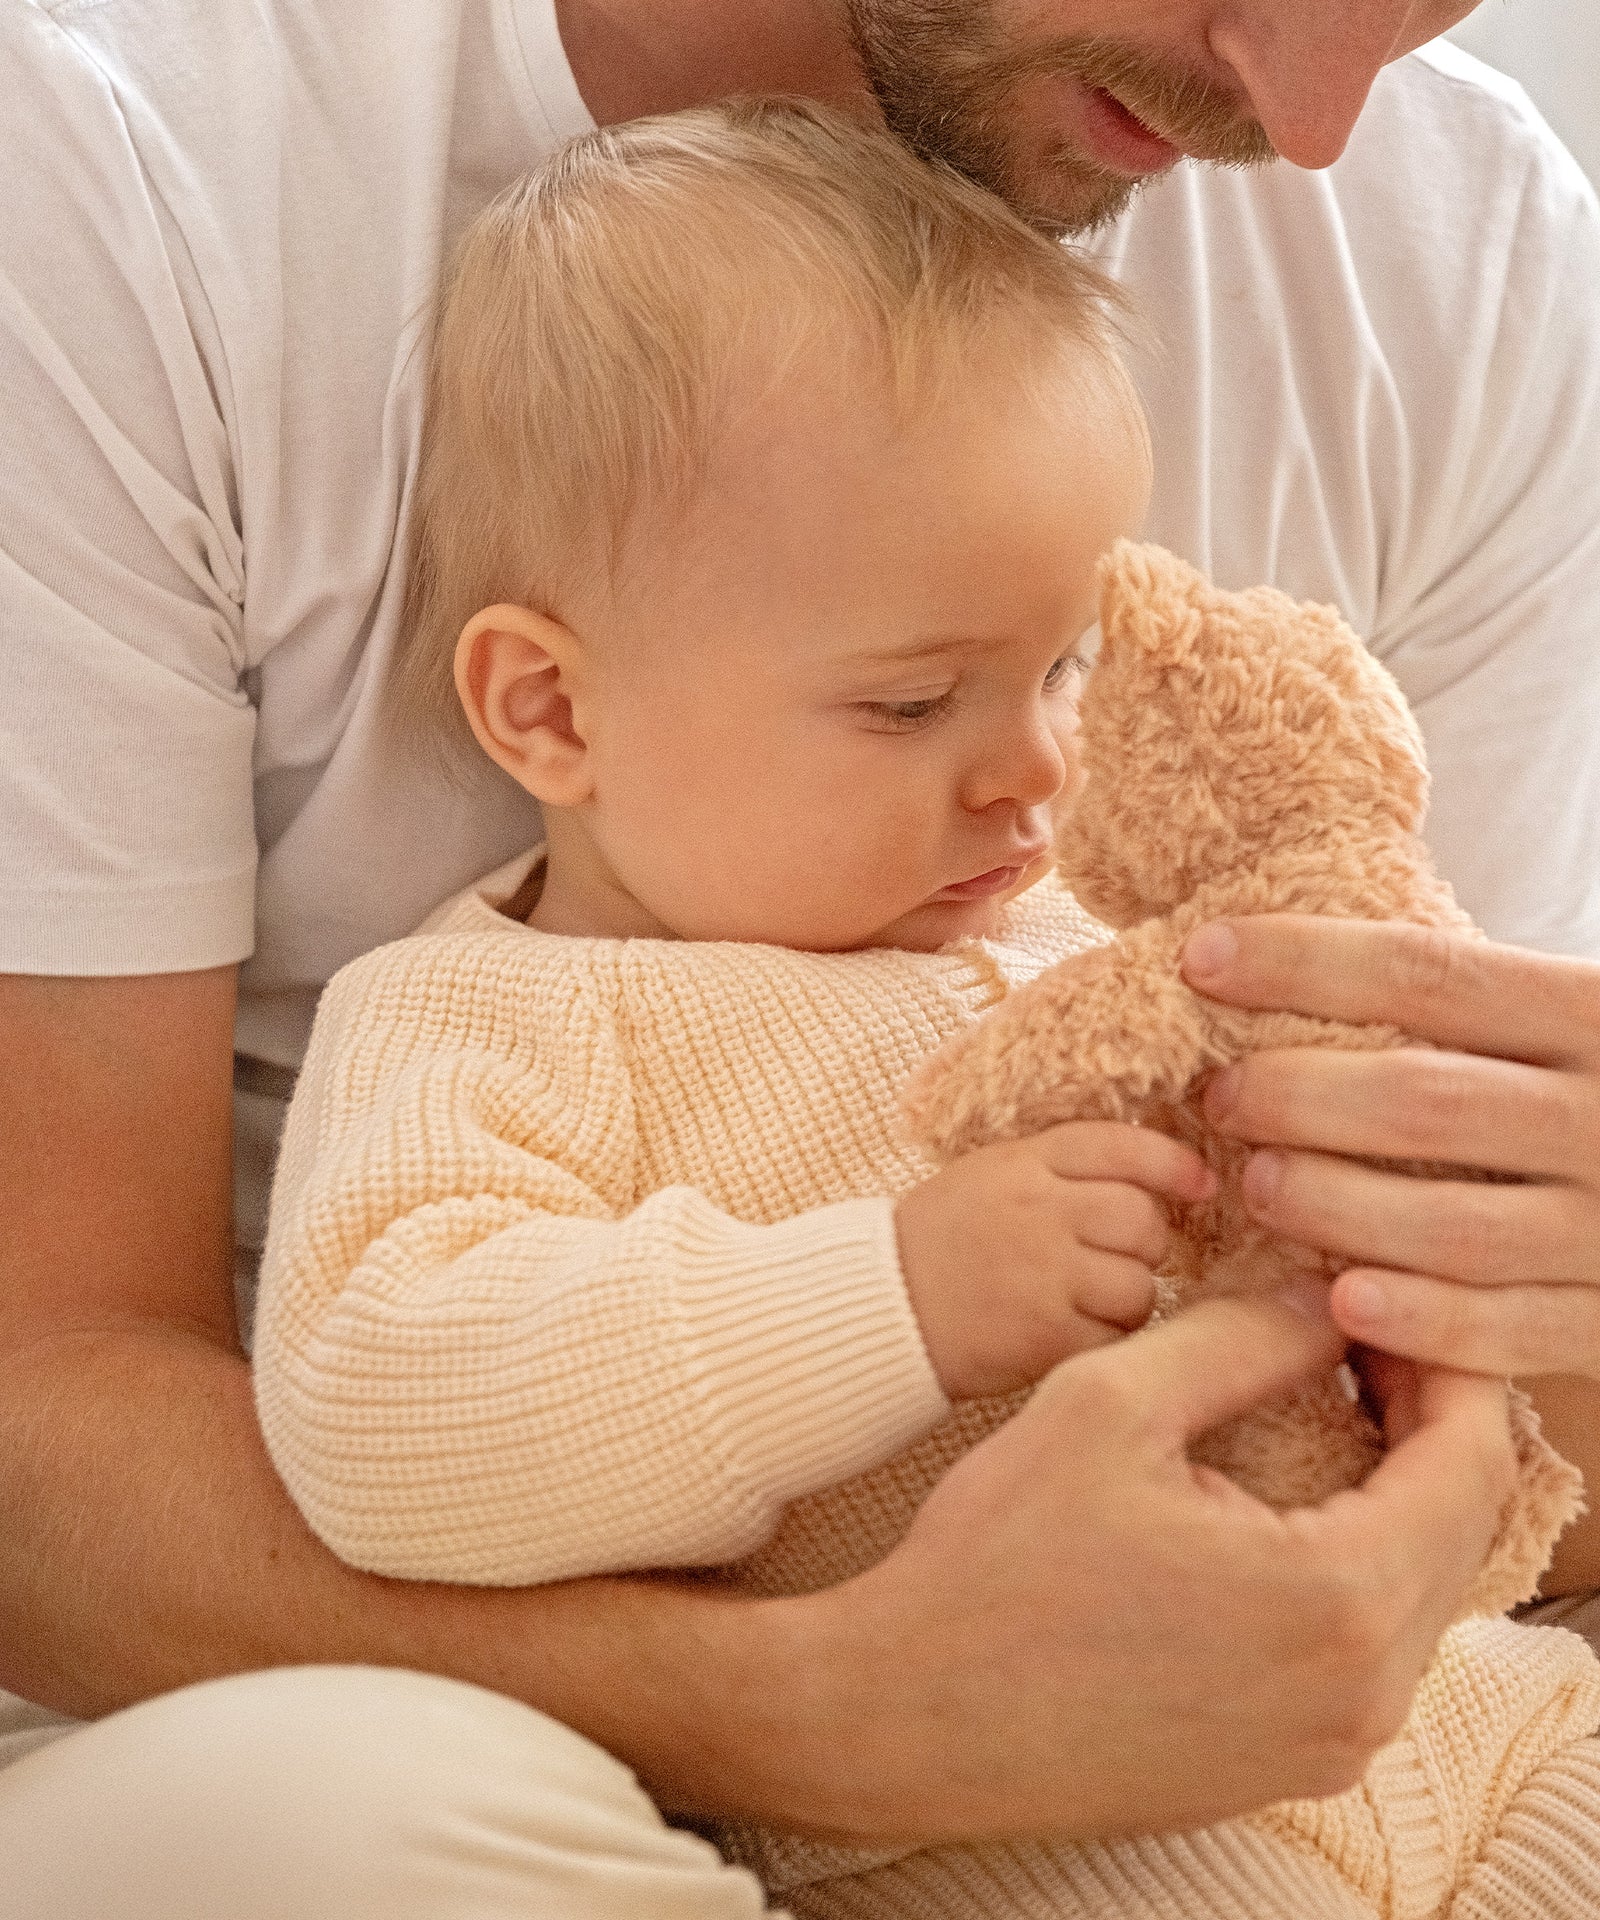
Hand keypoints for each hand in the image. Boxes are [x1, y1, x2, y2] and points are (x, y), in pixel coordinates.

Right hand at [787, 1291, 1513, 1842]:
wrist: (911, 1712)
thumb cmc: (996, 1561)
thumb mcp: (1110, 1402)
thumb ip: (1241, 1339)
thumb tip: (1323, 1300)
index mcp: (1337, 1601)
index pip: (1469, 1457)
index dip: (1441, 1359)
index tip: (1383, 1301)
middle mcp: (1361, 1693)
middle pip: (1457, 1523)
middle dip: (1422, 1417)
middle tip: (1355, 1340)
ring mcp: (1329, 1743)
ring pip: (1419, 1588)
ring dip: (1391, 1488)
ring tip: (1324, 1408)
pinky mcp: (1287, 1765)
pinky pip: (1369, 1648)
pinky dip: (1353, 1559)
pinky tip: (1284, 1504)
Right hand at [894, 1122, 1214, 1397]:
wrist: (877, 1308)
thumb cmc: (941, 1241)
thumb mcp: (992, 1175)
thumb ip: (1063, 1170)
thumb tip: (1161, 1178)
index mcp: (1024, 1162)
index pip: (1123, 1147)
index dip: (1173, 1165)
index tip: (1199, 1186)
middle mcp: (1038, 1210)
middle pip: (1142, 1219)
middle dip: (1145, 1244)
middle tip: (1114, 1260)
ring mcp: (1043, 1273)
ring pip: (1139, 1284)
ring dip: (1127, 1298)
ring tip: (1086, 1303)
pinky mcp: (1044, 1335)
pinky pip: (1114, 1336)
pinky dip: (1104, 1340)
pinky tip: (1069, 1334)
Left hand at [1181, 915, 1599, 1377]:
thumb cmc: (1593, 1094)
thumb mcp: (1561, 1025)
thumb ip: (1461, 1002)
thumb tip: (1265, 956)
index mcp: (1597, 1014)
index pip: (1429, 973)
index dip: (1304, 963)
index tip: (1202, 959)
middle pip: (1426, 1100)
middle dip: (1300, 1095)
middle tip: (1221, 1095)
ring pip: (1454, 1225)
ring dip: (1336, 1207)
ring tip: (1257, 1185)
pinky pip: (1511, 1331)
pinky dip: (1422, 1321)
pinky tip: (1341, 1300)